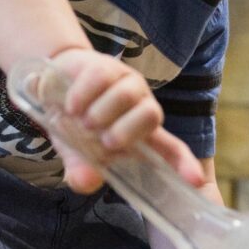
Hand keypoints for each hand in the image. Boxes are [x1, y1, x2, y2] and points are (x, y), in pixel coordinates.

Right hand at [43, 47, 205, 194]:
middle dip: (126, 131)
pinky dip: (83, 96)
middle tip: (103, 141)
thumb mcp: (76, 152)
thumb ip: (81, 170)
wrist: (54, 84)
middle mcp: (140, 108)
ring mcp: (126, 84)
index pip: (172, 149)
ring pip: (127, 95)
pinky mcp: (108, 66)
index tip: (195, 181)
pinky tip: (72, 106)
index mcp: (141, 135)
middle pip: (152, 115)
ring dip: (101, 113)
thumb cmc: (75, 124)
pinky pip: (101, 78)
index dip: (185, 164)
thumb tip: (86, 182)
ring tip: (83, 121)